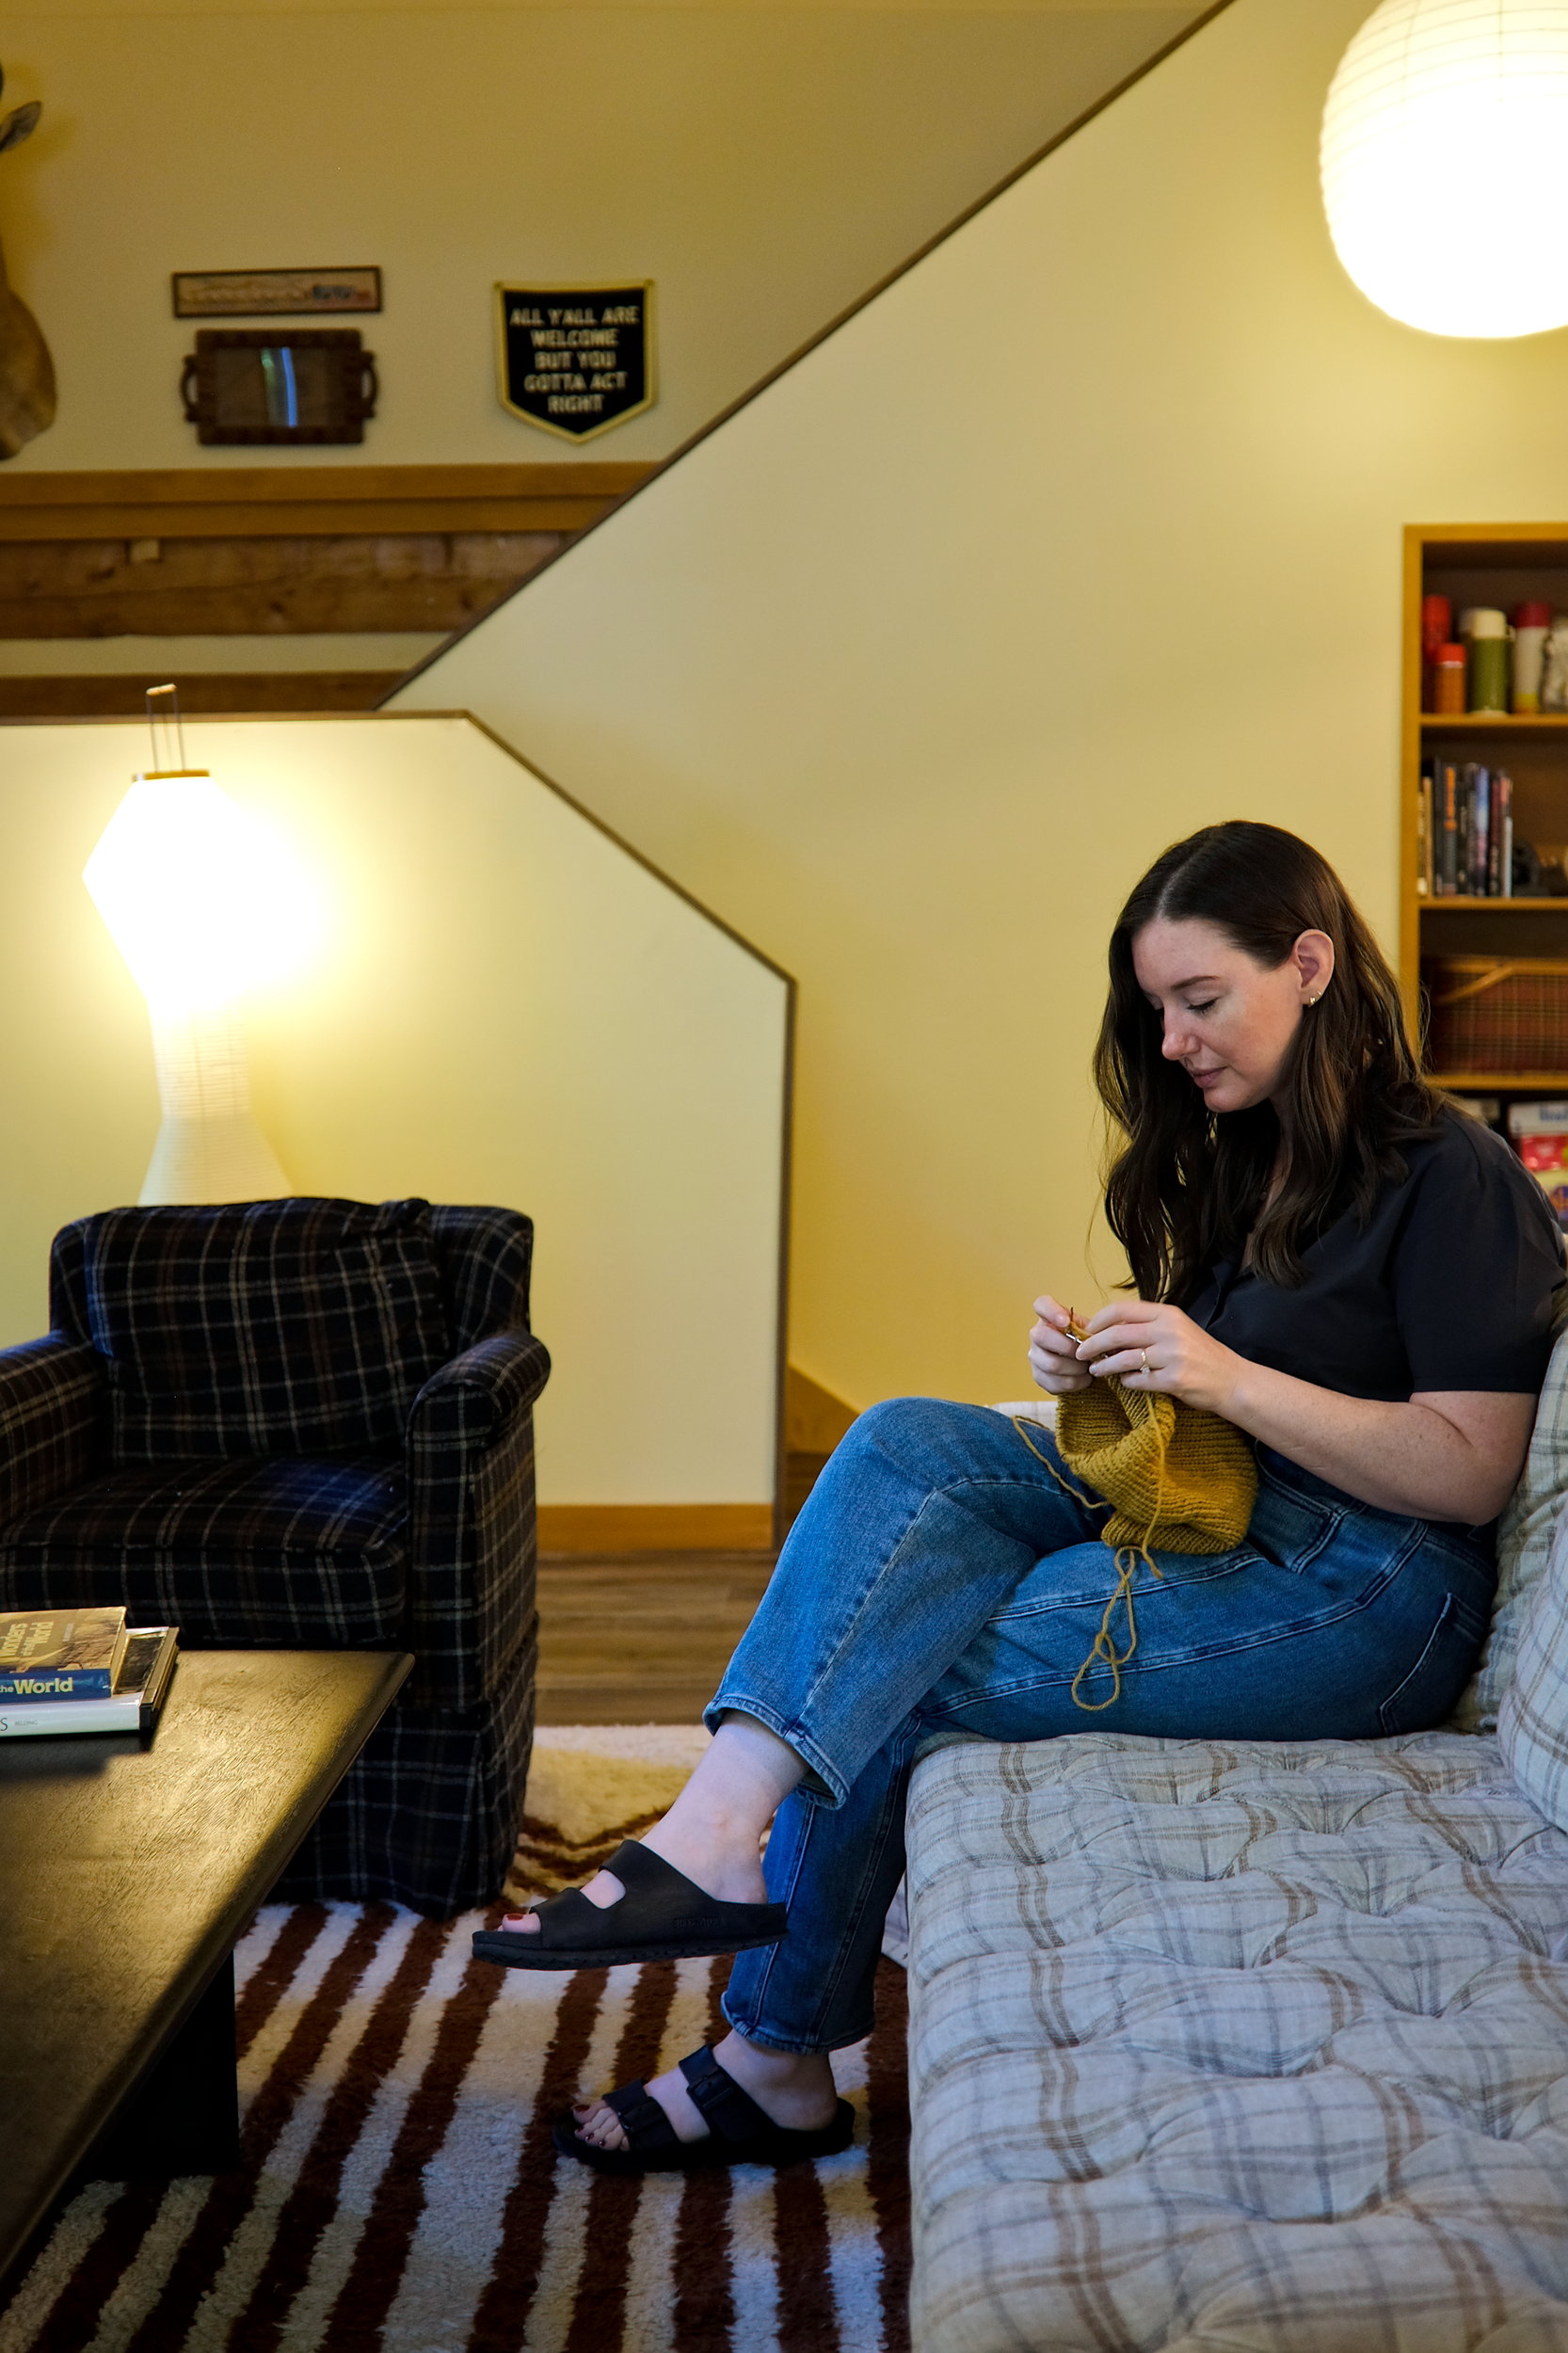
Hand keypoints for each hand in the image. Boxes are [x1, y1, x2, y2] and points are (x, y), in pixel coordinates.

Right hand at [1028, 1295, 1092, 1393]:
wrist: (1084, 1363)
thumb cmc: (1086, 1342)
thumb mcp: (1089, 1329)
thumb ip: (1090, 1328)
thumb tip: (1096, 1337)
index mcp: (1049, 1317)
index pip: (1041, 1304)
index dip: (1051, 1311)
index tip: (1066, 1321)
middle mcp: (1037, 1335)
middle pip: (1041, 1337)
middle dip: (1069, 1347)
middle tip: (1086, 1352)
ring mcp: (1035, 1357)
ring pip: (1052, 1364)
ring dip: (1076, 1368)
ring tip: (1088, 1367)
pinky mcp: (1039, 1377)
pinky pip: (1057, 1382)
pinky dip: (1076, 1382)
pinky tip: (1084, 1377)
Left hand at [1076, 1299, 1242, 1416]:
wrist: (1230, 1379)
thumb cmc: (1200, 1354)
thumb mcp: (1176, 1329)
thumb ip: (1146, 1326)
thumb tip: (1106, 1329)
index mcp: (1167, 1314)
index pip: (1122, 1310)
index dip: (1099, 1321)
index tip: (1087, 1331)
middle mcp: (1169, 1332)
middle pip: (1117, 1334)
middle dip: (1092, 1345)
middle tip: (1081, 1353)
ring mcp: (1172, 1356)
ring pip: (1123, 1359)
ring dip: (1104, 1366)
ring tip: (1096, 1370)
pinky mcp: (1174, 1380)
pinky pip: (1138, 1381)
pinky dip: (1127, 1382)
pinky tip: (1126, 1381)